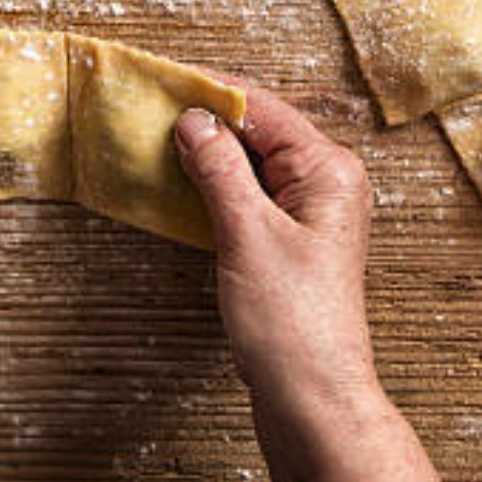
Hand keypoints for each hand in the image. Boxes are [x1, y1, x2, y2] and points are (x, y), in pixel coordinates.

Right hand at [175, 85, 377, 419]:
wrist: (314, 400)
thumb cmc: (293, 324)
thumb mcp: (248, 235)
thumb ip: (220, 170)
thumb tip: (194, 120)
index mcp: (329, 170)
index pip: (264, 110)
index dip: (212, 93)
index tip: (164, 80)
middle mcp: (326, 183)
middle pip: (260, 132)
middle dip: (208, 120)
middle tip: (152, 109)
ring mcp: (311, 212)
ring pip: (253, 164)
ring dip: (209, 153)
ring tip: (159, 140)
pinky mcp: (291, 240)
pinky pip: (251, 195)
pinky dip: (217, 186)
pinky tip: (183, 184)